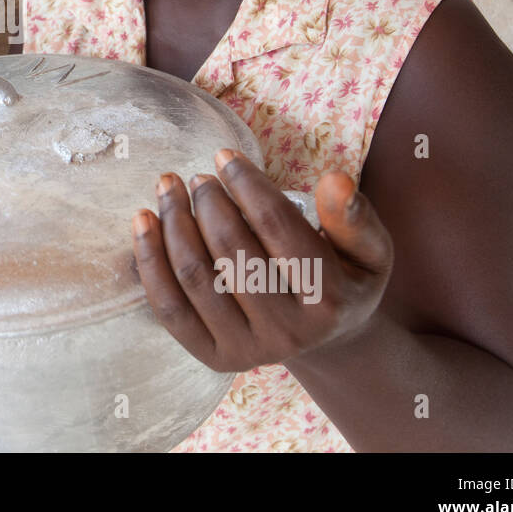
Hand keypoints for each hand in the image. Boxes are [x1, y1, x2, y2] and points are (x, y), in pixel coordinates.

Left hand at [131, 149, 393, 372]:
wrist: (324, 340)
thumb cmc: (342, 277)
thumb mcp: (368, 249)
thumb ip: (353, 217)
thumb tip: (334, 180)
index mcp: (328, 299)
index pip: (277, 227)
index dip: (246, 184)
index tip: (225, 155)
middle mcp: (287, 331)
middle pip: (231, 251)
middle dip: (206, 203)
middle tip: (197, 177)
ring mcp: (247, 349)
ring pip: (196, 277)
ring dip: (173, 223)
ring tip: (167, 187)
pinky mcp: (213, 356)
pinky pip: (169, 307)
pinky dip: (149, 261)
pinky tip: (144, 221)